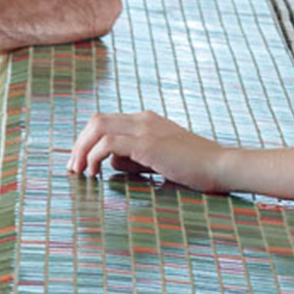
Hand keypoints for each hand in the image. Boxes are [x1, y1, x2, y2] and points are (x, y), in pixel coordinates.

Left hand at [66, 110, 236, 192]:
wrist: (221, 166)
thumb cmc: (194, 169)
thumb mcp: (159, 160)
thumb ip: (135, 159)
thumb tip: (110, 163)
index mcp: (147, 120)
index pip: (106, 122)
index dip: (88, 140)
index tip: (80, 162)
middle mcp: (143, 119)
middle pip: (97, 121)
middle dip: (79, 144)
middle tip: (73, 168)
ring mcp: (146, 128)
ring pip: (98, 128)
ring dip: (82, 149)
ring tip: (79, 172)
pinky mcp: (147, 143)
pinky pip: (108, 144)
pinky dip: (95, 157)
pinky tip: (95, 173)